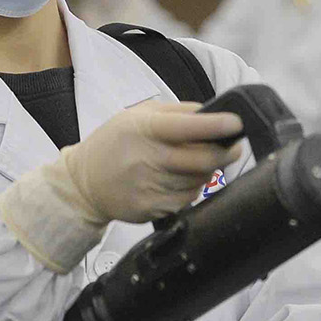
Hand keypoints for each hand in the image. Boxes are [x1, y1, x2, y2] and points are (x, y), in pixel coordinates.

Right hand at [60, 101, 241, 223]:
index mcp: (144, 129)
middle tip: (233, 145)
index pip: (186, 127)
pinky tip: (178, 180)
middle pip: (202, 159)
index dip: (216, 125)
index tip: (237, 122)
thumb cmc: (114, 143)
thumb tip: (213, 114)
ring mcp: (148, 187)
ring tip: (195, 162)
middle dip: (225, 152)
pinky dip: (191, 189)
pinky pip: (186, 200)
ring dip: (206, 171)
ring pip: (198, 181)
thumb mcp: (137, 116)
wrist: (83, 183)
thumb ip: (176, 112)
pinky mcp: (150, 209)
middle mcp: (146, 158)